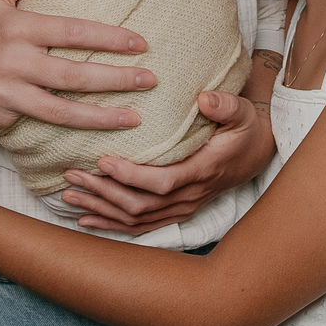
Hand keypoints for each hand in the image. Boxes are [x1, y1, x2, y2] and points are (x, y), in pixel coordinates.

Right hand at [0, 0, 159, 131]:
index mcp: (15, 27)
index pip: (71, 32)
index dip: (108, 38)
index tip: (140, 43)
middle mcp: (11, 63)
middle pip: (72, 76)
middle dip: (115, 80)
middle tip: (150, 80)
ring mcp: (5, 94)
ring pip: (61, 111)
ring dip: (101, 117)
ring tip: (135, 118)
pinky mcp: (1, 118)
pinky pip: (41, 124)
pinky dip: (72, 130)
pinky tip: (101, 132)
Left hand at [59, 90, 272, 233]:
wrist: (256, 156)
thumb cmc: (244, 131)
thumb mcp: (242, 113)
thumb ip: (226, 106)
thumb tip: (206, 98)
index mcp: (203, 171)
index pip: (163, 182)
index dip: (132, 176)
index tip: (104, 162)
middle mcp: (190, 196)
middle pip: (141, 204)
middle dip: (104, 192)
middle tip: (72, 176)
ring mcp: (182, 208)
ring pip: (136, 218)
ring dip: (101, 209)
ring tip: (69, 196)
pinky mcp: (176, 212)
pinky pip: (141, 226)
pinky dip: (112, 225)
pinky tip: (86, 221)